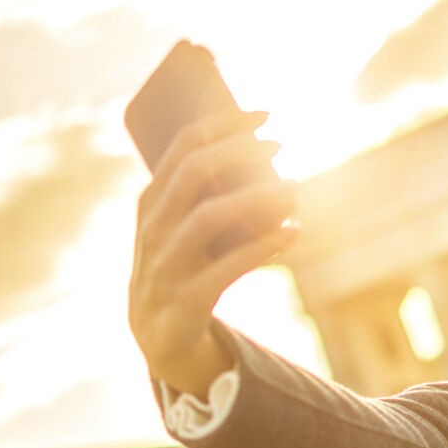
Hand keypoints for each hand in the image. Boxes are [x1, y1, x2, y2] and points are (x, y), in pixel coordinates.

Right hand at [128, 109, 298, 397]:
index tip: (264, 113)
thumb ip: (215, 194)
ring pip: (209, 217)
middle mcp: (153, 226)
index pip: (184, 146)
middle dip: (239, 151)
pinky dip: (262, 246)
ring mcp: (165, 263)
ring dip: (257, 198)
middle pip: (194, 172)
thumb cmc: (185, 264)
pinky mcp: (185, 299)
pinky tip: (294, 231)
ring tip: (295, 188)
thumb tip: (272, 161)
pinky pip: (226, 267)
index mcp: (152, 199)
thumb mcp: (188, 225)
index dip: (224, 124)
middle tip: (280, 144)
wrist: (160, 334)